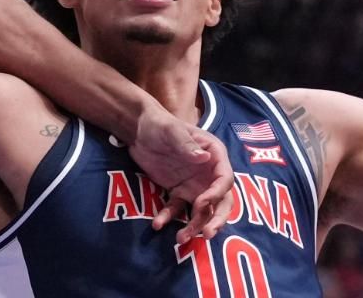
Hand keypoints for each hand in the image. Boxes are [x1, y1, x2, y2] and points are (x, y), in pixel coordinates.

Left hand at [129, 111, 235, 241]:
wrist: (138, 129)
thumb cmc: (160, 124)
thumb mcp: (172, 131)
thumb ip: (187, 145)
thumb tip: (204, 159)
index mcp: (214, 155)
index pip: (224, 179)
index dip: (216, 194)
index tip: (201, 203)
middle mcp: (208, 173)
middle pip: (221, 201)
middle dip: (216, 219)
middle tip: (208, 234)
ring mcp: (194, 184)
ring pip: (201, 211)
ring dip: (194, 226)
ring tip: (180, 238)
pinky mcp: (178, 192)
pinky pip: (177, 209)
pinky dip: (169, 218)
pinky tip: (158, 224)